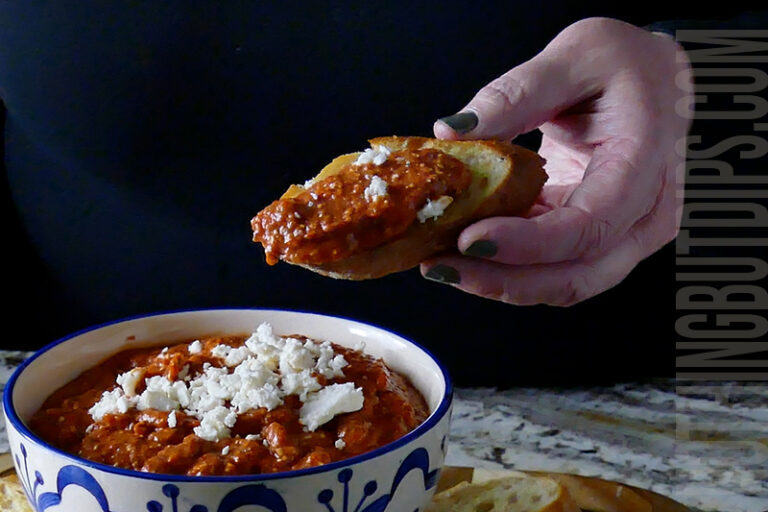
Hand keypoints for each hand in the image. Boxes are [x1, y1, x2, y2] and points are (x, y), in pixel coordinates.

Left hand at [422, 17, 691, 305]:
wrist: (657, 81)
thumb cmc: (626, 65)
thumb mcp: (576, 55)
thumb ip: (514, 93)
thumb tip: (453, 132)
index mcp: (644, 166)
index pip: (591, 225)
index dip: (528, 244)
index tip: (468, 238)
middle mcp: (643, 216)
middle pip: (575, 275)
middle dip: (502, 280)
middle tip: (438, 265)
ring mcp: (621, 235)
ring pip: (561, 282)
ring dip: (497, 282)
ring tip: (439, 263)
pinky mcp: (591, 238)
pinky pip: (550, 267)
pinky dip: (505, 267)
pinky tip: (461, 250)